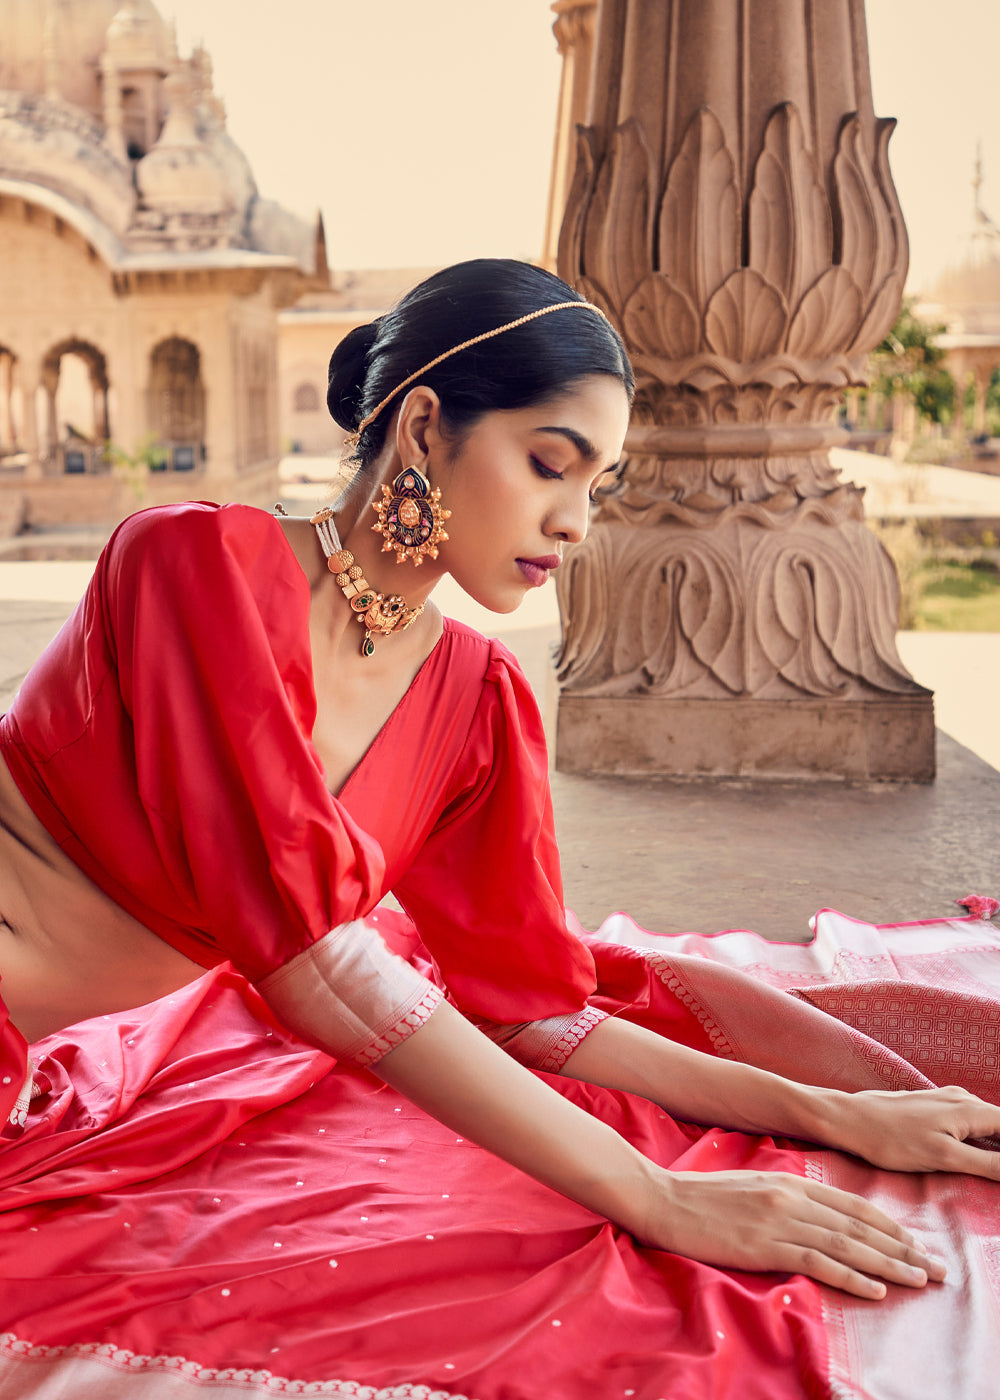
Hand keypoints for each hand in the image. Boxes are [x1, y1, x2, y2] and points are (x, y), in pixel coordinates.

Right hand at [638, 1168, 944, 1299]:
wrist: (663, 1198)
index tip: (915, 1242)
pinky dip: (851, 1276)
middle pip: (859, 1226)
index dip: (888, 1225)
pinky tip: (875, 1288)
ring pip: (848, 1244)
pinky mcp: (765, 1245)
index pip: (853, 1205)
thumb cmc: (702, 1196)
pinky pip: (819, 1262)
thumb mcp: (753, 1187)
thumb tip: (815, 1215)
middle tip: (935, 1266)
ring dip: (889, 1264)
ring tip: (919, 1279)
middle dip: (902, 1247)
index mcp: (791, 1181)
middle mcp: (792, 1197)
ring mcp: (780, 1221)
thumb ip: (786, 1197)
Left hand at [825, 1086, 999, 1177]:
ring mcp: (948, 1101)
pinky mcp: (934, 1108)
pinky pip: (970, 1122)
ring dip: (996, 1144)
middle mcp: (964, 1099)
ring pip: (988, 1123)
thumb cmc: (893, 1140)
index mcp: (971, 1109)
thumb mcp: (945, 1157)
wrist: (850, 1119)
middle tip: (997, 1175)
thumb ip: (989, 1164)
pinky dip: (982, 1139)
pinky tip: (980, 1154)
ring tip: (993, 1169)